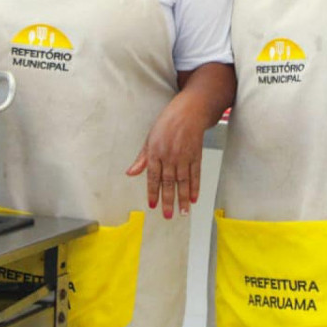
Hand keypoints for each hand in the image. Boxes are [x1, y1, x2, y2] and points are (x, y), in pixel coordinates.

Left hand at [125, 97, 204, 219]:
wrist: (189, 112)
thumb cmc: (167, 123)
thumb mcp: (149, 139)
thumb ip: (141, 159)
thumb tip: (130, 173)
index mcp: (155, 152)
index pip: (153, 176)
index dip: (153, 191)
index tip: (153, 205)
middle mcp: (170, 155)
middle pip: (169, 182)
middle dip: (168, 200)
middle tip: (168, 215)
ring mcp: (184, 156)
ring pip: (183, 181)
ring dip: (183, 198)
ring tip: (183, 212)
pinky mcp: (196, 155)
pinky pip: (195, 174)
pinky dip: (195, 187)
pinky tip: (194, 198)